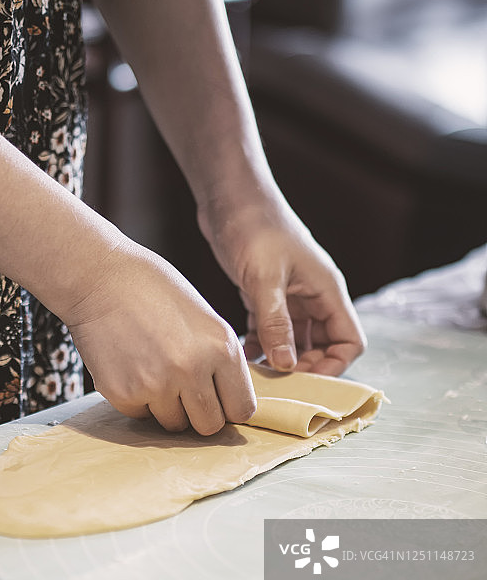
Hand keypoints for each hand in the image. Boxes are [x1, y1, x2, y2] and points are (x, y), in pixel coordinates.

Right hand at [64, 238, 256, 434]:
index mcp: (222, 348)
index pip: (241, 408)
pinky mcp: (123, 394)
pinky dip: (137, 400)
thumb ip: (220, 361)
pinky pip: (140, 416)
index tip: (217, 398)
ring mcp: (156, 385)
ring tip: (154, 370)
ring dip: (167, 406)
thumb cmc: (154, 291)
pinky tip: (132, 368)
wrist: (100, 278)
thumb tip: (228, 403)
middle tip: (184, 390)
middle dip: (198, 413)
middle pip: (209, 426)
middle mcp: (192, 370)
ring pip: (174, 424)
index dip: (229, 405)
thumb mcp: (205, 319)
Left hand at [198, 181, 365, 375]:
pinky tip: (243, 354)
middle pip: (323, 346)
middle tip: (275, 381)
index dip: (332, 365)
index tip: (302, 379)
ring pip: (295, 341)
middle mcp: (313, 297)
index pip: (349, 341)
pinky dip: (261, 345)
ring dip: (279, 358)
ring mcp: (290, 296)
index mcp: (327, 291)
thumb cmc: (254, 227)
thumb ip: (276, 323)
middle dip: (303, 367)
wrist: (229, 197)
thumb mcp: (265, 279)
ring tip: (255, 372)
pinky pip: (271, 330)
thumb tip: (285, 365)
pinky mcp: (266, 295)